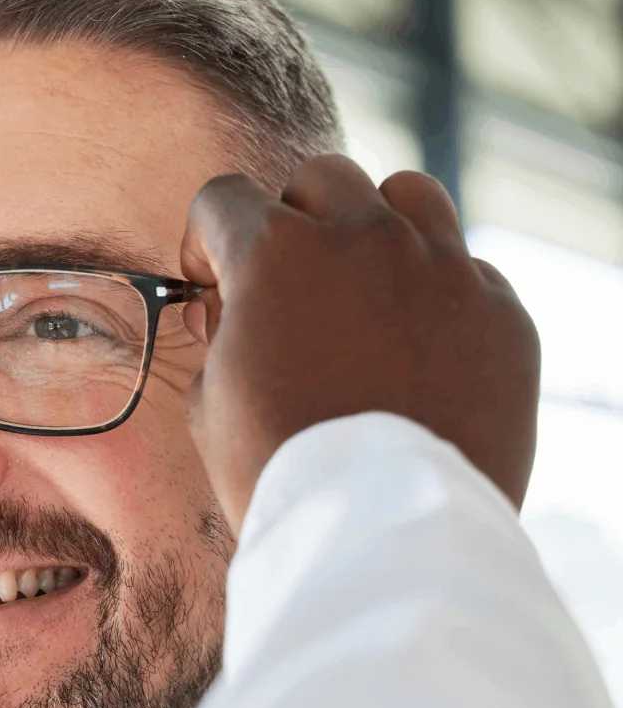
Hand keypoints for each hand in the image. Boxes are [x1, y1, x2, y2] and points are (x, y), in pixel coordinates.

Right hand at [180, 154, 539, 531]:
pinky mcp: (502, 315)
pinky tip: (416, 347)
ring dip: (376, 226)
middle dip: (293, 221)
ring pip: (411, 194)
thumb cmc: (278, 469)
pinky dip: (436, 294)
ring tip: (364, 284)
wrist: (381, 529)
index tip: (213, 282)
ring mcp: (445, 271)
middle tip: (288, 283)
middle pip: (323, 178)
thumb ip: (222, 332)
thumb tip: (229, 310)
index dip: (206, 241)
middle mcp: (366, 239)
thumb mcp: (212, 399)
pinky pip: (468, 270)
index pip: (224, 198)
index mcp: (277, 253)